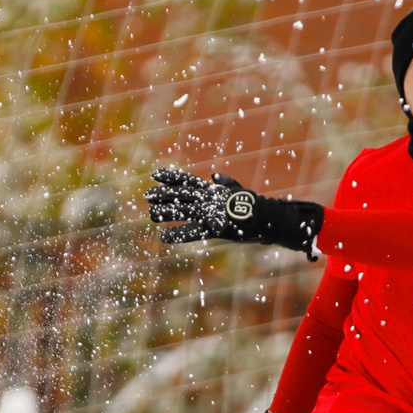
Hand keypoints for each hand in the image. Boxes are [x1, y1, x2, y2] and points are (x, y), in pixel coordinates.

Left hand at [147, 167, 324, 258]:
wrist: (265, 217)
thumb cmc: (251, 204)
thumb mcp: (237, 190)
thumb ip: (224, 183)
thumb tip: (213, 177)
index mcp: (212, 190)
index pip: (187, 180)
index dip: (171, 177)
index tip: (155, 174)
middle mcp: (208, 199)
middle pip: (180, 195)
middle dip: (163, 195)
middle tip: (147, 196)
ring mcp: (210, 213)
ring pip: (182, 212)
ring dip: (165, 213)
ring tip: (151, 215)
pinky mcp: (214, 229)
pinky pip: (192, 232)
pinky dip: (178, 234)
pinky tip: (164, 237)